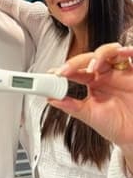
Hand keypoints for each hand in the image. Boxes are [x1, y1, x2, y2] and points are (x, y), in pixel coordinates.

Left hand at [50, 43, 132, 169]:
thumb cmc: (116, 125)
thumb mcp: (90, 116)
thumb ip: (71, 106)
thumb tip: (51, 99)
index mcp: (93, 83)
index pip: (76, 70)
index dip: (64, 70)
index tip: (53, 74)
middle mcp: (106, 75)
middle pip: (89, 58)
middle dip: (76, 62)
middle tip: (65, 71)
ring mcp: (121, 72)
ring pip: (109, 52)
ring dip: (99, 55)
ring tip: (92, 67)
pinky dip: (128, 51)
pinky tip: (122, 53)